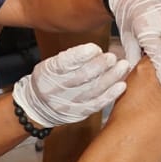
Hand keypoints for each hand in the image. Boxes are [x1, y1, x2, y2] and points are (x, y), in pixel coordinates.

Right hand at [13, 42, 129, 127]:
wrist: (38, 107)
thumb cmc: (48, 80)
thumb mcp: (49, 64)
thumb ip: (70, 58)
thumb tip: (96, 50)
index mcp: (48, 72)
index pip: (64, 63)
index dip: (81, 55)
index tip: (95, 48)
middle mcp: (57, 89)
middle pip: (81, 76)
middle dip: (100, 65)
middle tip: (112, 56)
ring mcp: (69, 103)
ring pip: (92, 90)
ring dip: (110, 78)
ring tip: (123, 66)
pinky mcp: (79, 113)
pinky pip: (97, 104)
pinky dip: (110, 95)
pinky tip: (121, 85)